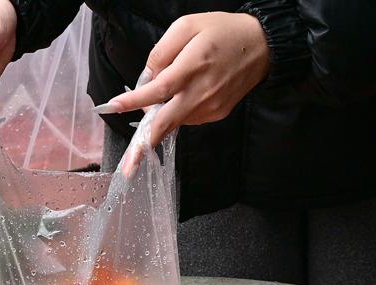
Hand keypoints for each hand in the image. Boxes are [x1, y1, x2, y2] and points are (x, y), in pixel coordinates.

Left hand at [98, 12, 269, 147]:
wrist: (261, 47)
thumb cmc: (223, 31)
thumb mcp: (188, 25)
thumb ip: (162, 50)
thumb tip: (148, 77)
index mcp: (193, 66)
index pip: (158, 90)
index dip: (135, 101)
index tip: (113, 108)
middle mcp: (202, 92)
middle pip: (166, 123)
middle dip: (144, 146)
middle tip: (128, 167)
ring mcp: (211, 107)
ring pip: (175, 120)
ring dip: (161, 117)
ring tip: (163, 96)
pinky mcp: (217, 114)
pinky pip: (189, 117)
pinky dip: (179, 111)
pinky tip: (185, 94)